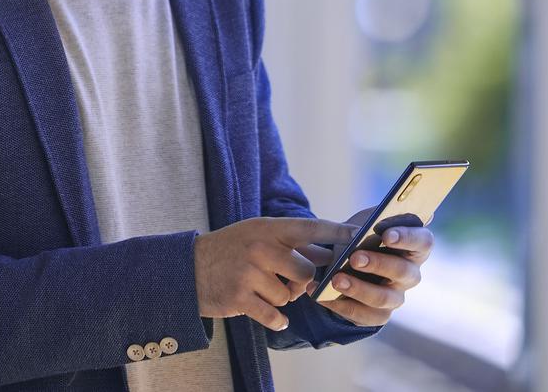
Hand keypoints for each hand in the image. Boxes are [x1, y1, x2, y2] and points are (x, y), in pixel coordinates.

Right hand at [195, 217, 358, 331]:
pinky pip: (274, 315)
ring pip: (289, 295)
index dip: (336, 233)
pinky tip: (272, 314)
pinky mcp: (240, 298)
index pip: (309, 228)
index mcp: (267, 228)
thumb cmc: (230, 249)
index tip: (360, 236)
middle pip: (304, 271)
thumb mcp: (257, 234)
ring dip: (282, 298)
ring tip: (264, 290)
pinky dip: (277, 319)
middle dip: (303, 281)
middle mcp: (260, 248)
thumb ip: (290, 242)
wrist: (187, 268)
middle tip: (291, 280)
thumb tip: (327, 254)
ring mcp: (249, 273)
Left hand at [308, 207, 433, 327]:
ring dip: (359, 289)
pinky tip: (323, 295)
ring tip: (335, 280)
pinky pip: (364, 316)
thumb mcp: (370, 220)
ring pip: (384, 299)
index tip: (386, 235)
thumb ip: (380, 215)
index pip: (422, 242)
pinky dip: (341, 306)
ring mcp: (395, 297)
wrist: (343, 260)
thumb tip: (394, 206)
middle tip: (354, 257)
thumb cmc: (363, 234)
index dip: (407, 239)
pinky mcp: (377, 315)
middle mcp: (410, 274)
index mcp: (415, 247)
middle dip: (378, 264)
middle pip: (403, 272)